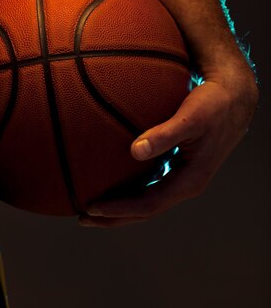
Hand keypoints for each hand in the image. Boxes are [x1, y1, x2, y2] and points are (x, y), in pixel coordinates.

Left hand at [79, 60, 258, 227]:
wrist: (235, 99)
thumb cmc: (213, 105)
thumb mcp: (190, 118)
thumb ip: (165, 135)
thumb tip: (135, 151)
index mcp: (190, 180)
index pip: (148, 204)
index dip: (119, 209)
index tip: (92, 209)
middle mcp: (186, 185)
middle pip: (145, 211)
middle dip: (114, 217)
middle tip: (82, 218)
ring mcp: (183, 178)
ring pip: (148, 200)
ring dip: (121, 207)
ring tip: (93, 208)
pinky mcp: (179, 167)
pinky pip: (152, 186)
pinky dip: (132, 190)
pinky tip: (115, 184)